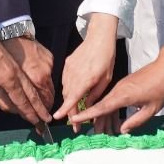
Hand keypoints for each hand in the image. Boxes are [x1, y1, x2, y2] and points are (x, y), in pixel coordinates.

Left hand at [0, 31, 51, 126]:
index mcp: (8, 80)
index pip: (21, 100)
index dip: (29, 112)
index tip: (36, 121)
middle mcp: (17, 74)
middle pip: (32, 94)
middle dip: (40, 107)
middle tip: (48, 119)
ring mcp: (18, 66)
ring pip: (34, 84)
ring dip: (42, 96)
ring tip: (47, 107)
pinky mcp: (18, 59)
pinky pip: (33, 74)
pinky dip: (40, 83)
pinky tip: (41, 87)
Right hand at [54, 15, 118, 132]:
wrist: (99, 38)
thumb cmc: (106, 58)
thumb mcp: (106, 79)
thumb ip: (95, 94)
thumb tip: (87, 106)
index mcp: (85, 80)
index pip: (72, 98)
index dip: (64, 109)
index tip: (56, 118)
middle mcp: (73, 75)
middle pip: (67, 97)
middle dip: (69, 112)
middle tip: (75, 125)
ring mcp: (68, 69)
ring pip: (65, 89)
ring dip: (69, 101)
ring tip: (75, 111)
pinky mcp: (67, 64)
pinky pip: (65, 80)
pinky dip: (68, 89)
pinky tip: (74, 93)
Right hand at [70, 45, 163, 133]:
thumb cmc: (161, 88)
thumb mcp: (151, 109)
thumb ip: (135, 121)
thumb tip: (122, 131)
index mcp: (123, 96)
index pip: (101, 107)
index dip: (87, 114)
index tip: (74, 118)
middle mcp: (118, 90)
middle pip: (102, 108)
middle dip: (97, 122)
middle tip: (97, 136)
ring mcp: (120, 87)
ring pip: (108, 105)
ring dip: (106, 118)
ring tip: (106, 133)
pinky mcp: (124, 87)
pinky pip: (114, 101)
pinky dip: (113, 112)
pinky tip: (115, 122)